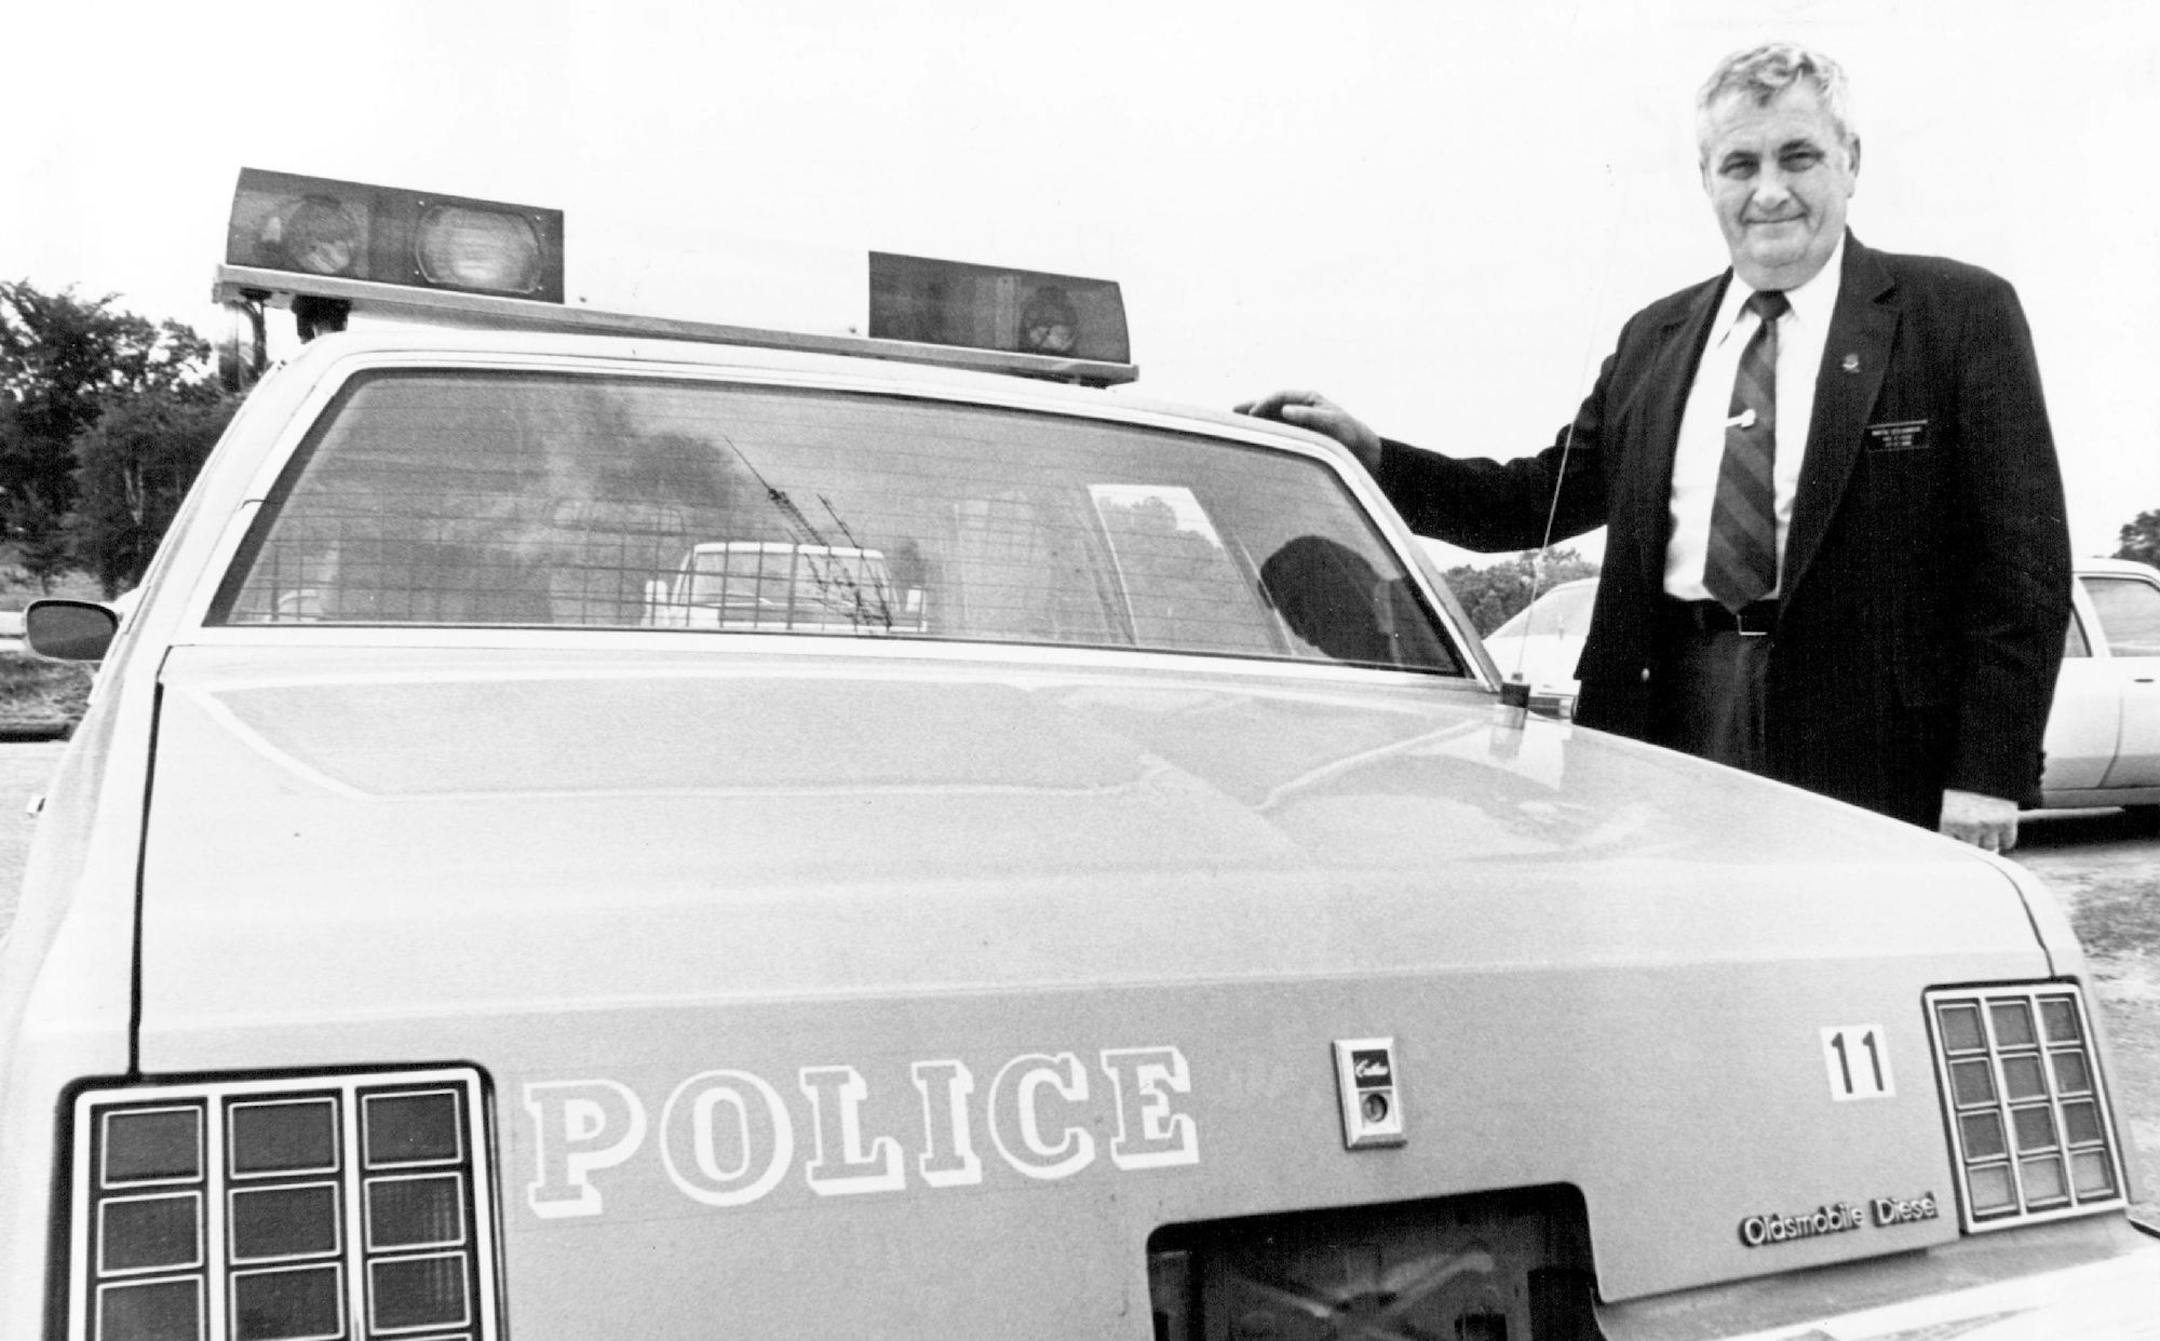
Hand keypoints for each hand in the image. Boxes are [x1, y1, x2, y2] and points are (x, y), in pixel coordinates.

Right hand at [1233, 390, 1382, 471]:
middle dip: (1251, 410)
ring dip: (1254, 423)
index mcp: (1308, 399)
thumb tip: (1285, 410)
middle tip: (1231, 415)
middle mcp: (1300, 409)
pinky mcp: (1298, 438)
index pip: (1280, 397)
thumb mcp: (1333, 423)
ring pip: (1270, 420)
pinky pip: (1276, 434)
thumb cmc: (1350, 435)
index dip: (1264, 404)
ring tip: (1234, 427)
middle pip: (1270, 406)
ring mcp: (1297, 423)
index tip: (1252, 415)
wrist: (1363, 452)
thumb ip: (1310, 416)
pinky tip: (1251, 442)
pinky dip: (1263, 436)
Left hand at [1939, 789, 2020, 852]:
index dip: (1959, 847)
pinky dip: (2006, 839)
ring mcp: (1989, 825)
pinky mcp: (2007, 822)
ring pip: (1991, 848)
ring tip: (1988, 825)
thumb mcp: (1952, 805)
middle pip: (1973, 850)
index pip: (1951, 847)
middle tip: (1977, 830)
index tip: (1963, 846)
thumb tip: (1974, 852)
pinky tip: (2001, 826)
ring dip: (1990, 841)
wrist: (1987, 766)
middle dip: (1975, 842)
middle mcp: (1968, 826)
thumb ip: (1956, 828)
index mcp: (1949, 821)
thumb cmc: (1967, 788)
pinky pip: (2008, 842)